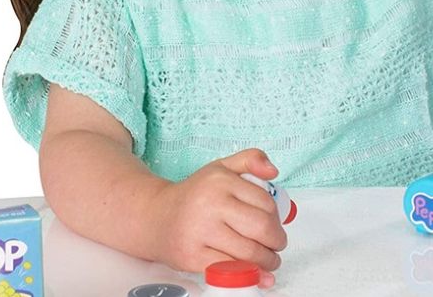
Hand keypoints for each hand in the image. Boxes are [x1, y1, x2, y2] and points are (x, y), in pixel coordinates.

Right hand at [145, 148, 285, 288]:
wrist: (154, 217)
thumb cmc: (194, 194)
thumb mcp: (222, 168)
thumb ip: (251, 159)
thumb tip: (274, 171)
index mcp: (221, 181)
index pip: (265, 202)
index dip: (277, 218)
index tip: (278, 226)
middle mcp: (210, 204)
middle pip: (260, 228)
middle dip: (276, 241)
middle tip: (278, 246)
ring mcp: (200, 231)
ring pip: (247, 251)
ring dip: (266, 261)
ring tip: (269, 261)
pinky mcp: (192, 256)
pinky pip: (229, 268)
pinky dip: (246, 273)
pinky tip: (254, 273)